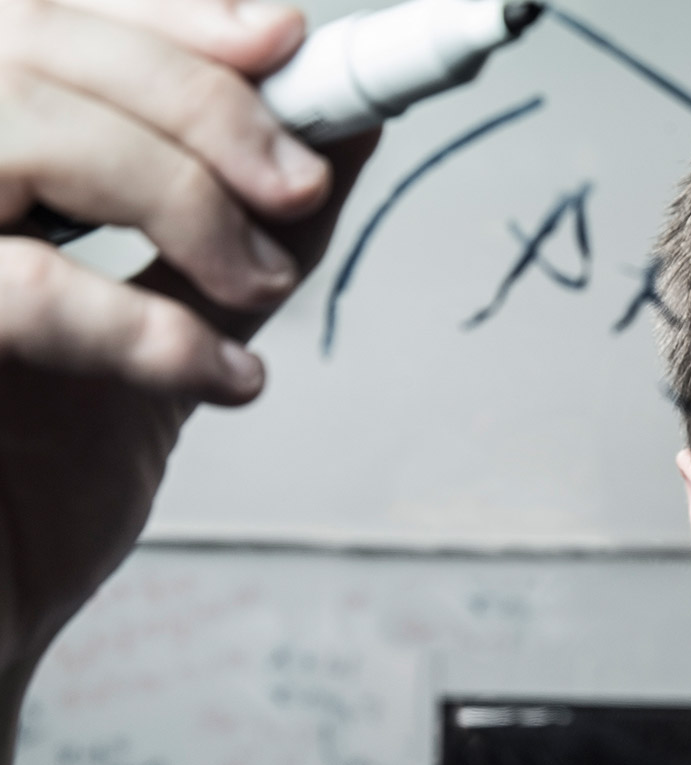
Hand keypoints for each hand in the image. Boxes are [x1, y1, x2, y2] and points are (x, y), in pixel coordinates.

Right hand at [0, 0, 377, 672]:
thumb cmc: (46, 480)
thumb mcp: (174, 327)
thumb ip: (244, 226)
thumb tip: (346, 130)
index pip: (53, 27)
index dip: (166, 20)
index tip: (286, 37)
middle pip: (35, 48)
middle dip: (195, 99)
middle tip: (300, 179)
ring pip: (22, 134)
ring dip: (174, 192)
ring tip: (254, 285)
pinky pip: (20, 289)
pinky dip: (141, 325)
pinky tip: (221, 376)